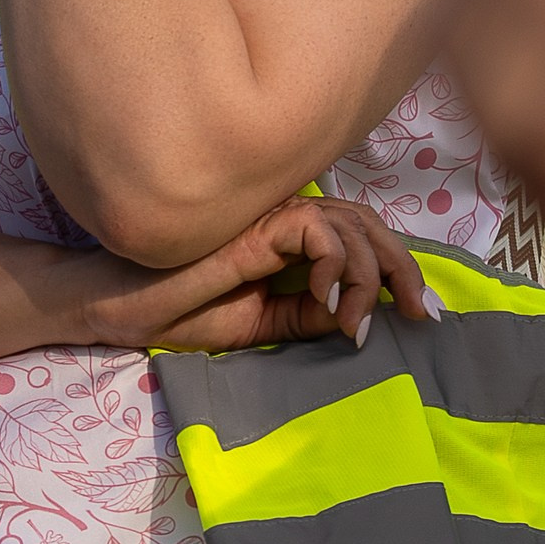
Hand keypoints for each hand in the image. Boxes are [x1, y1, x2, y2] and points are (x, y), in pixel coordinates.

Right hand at [137, 191, 439, 352]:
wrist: (125, 310)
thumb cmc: (183, 312)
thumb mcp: (263, 325)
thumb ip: (307, 314)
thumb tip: (357, 314)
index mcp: (293, 242)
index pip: (363, 236)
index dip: (399, 268)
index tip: (420, 312)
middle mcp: (288, 220)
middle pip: (369, 223)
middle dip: (403, 268)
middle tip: (418, 313)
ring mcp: (271, 217)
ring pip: (351, 223)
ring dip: (368, 276)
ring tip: (353, 324)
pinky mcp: (255, 223)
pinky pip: (317, 228)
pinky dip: (335, 263)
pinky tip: (326, 301)